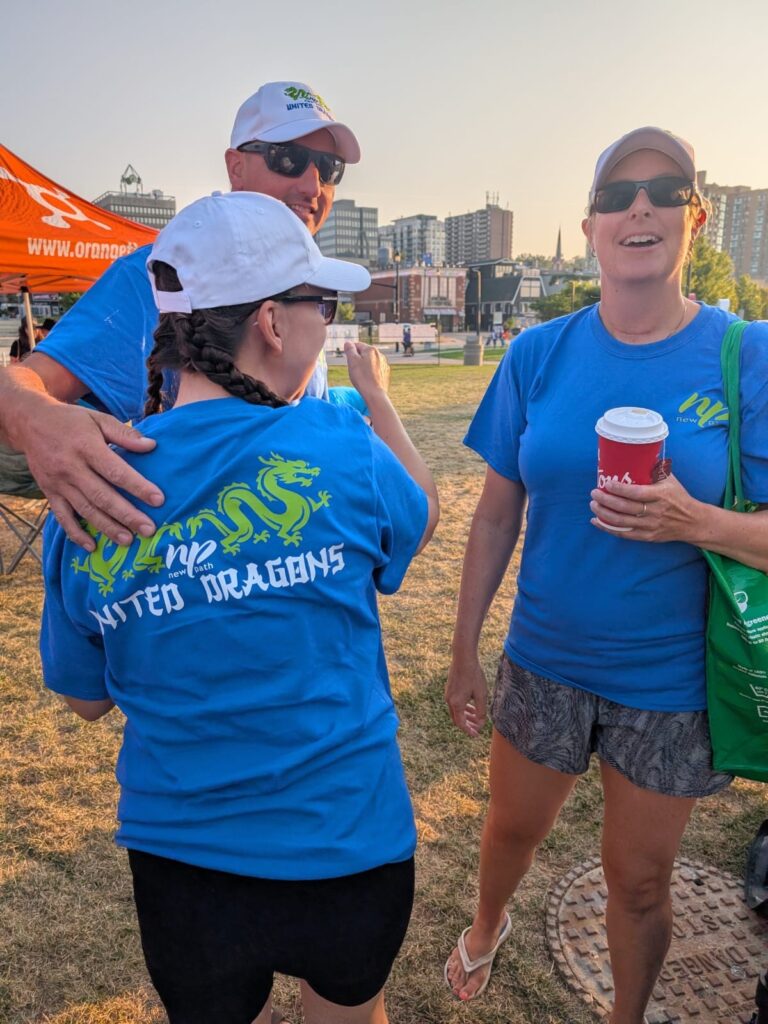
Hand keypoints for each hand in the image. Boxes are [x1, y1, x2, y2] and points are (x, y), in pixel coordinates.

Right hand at [21, 400, 163, 549]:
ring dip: (107, 527)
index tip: (158, 500)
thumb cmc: (71, 420)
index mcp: (86, 447)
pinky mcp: (49, 493)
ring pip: (85, 510)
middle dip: (127, 515)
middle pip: (102, 496)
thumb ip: (124, 434)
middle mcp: (71, 468)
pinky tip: (92, 546)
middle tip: (148, 529)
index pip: (115, 471)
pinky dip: (76, 534)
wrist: (30, 423)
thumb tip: (151, 446)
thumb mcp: (98, 419)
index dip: (137, 487)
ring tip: (128, 540)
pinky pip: (62, 517)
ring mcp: (58, 483)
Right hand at [344, 342, 390, 402]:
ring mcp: (384, 364)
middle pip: (364, 353)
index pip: (357, 345)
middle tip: (354, 370)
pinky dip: (371, 373)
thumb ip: (350, 350)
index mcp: (371, 349)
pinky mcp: (385, 373)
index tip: (349, 362)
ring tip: (361, 376)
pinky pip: (375, 370)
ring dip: (364, 366)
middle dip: (358, 360)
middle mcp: (380, 354)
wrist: (374, 394)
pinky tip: (367, 380)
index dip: (350, 353)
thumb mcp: (352, 361)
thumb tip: (348, 343)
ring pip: (370, 362)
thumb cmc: (362, 377)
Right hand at [445, 653, 487, 737]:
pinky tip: (471, 705)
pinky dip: (463, 708)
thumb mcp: (481, 694)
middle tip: (476, 728)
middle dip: (467, 725)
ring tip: (476, 717)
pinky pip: (455, 703)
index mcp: (456, 704)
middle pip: (457, 719)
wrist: (463, 658)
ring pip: (456, 711)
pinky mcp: (449, 689)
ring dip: (466, 715)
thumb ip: (481, 711)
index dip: (469, 730)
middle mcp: (449, 700)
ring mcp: (448, 694)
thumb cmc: (474, 675)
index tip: (476, 735)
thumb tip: (480, 722)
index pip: (461, 724)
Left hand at [590, 474, 702, 543]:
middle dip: (606, 500)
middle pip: (625, 508)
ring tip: (593, 504)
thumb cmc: (678, 497)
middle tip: (594, 493)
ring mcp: (650, 526)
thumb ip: (654, 470)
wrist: (692, 522)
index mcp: (661, 495)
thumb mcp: (670, 480)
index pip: (637, 493)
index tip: (607, 484)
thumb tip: (638, 451)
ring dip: (604, 513)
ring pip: (622, 522)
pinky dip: (608, 528)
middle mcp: (655, 512)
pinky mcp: (647, 536)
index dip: (620, 489)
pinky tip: (596, 521)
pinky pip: (624, 534)